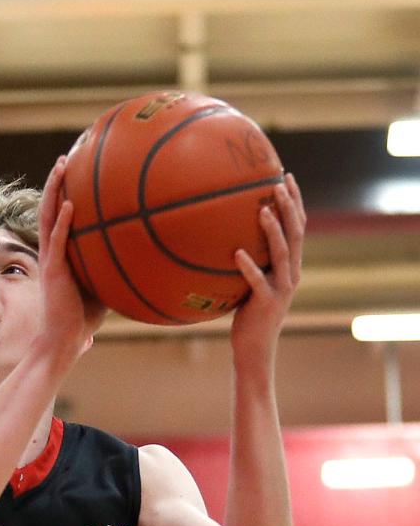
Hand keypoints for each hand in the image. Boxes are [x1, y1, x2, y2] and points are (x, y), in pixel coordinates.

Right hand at [34, 154, 106, 363]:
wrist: (65, 340)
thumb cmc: (84, 318)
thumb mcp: (103, 285)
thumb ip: (113, 267)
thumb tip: (142, 256)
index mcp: (61, 255)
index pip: (59, 218)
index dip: (62, 195)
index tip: (73, 173)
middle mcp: (52, 253)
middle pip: (50, 209)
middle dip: (56, 183)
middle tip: (64, 158)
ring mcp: (51, 260)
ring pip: (48, 218)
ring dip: (53, 191)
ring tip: (61, 167)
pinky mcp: (53, 271)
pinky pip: (57, 241)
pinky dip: (63, 222)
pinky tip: (70, 205)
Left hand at [230, 172, 305, 369]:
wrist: (255, 349)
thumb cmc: (248, 315)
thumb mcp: (251, 284)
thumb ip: (249, 262)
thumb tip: (226, 237)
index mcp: (290, 266)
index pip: (298, 227)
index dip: (295, 202)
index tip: (286, 176)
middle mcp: (291, 273)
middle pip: (296, 233)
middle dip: (289, 206)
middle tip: (277, 183)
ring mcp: (281, 288)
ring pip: (282, 253)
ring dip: (273, 230)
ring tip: (262, 210)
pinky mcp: (266, 303)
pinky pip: (257, 282)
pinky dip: (248, 267)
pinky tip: (236, 253)